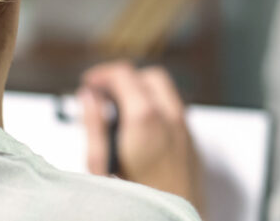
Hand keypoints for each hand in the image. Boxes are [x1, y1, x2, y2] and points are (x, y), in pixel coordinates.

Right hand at [77, 61, 202, 210]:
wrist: (173, 220)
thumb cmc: (139, 200)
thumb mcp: (100, 164)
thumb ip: (93, 124)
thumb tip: (88, 97)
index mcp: (145, 117)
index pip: (124, 73)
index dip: (102, 74)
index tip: (89, 84)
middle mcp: (171, 118)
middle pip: (149, 76)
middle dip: (125, 79)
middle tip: (104, 94)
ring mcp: (185, 129)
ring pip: (166, 92)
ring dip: (143, 92)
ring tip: (120, 112)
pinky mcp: (192, 142)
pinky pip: (176, 110)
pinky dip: (158, 107)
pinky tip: (141, 127)